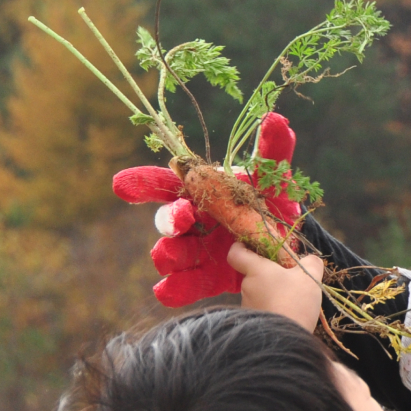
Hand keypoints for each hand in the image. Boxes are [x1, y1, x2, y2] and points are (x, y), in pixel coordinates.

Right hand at [111, 113, 304, 307]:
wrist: (288, 247)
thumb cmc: (271, 204)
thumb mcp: (275, 180)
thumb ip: (273, 152)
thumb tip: (277, 119)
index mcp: (202, 192)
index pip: (168, 184)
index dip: (144, 183)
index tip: (122, 186)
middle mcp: (193, 222)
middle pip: (170, 220)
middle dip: (170, 220)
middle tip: (180, 219)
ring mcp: (197, 253)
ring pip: (171, 254)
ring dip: (168, 255)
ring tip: (169, 259)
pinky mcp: (206, 280)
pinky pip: (184, 287)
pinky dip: (174, 290)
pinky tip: (166, 292)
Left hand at [232, 244, 325, 330]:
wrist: (284, 340)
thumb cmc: (294, 301)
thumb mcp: (310, 277)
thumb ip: (310, 263)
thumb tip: (310, 260)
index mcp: (256, 270)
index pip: (236, 253)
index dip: (240, 247)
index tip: (250, 247)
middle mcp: (247, 287)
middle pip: (253, 276)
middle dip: (269, 276)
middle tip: (289, 280)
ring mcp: (247, 307)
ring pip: (258, 295)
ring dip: (272, 296)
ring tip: (293, 303)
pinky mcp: (251, 324)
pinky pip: (262, 311)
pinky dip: (273, 311)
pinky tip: (288, 316)